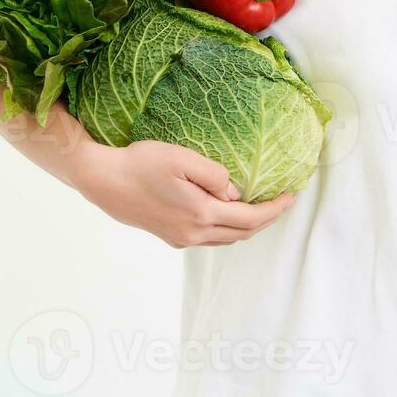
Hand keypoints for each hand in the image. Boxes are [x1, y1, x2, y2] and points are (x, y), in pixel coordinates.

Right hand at [75, 139, 296, 247]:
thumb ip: (214, 174)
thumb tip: (235, 191)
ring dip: (247, 226)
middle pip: (242, 232)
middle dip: (267, 219)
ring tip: (262, 208)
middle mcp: (194, 233)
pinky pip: (209, 238)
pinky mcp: (170, 236)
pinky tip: (228, 213)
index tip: (292, 196)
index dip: (275, 209)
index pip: (251, 218)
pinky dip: (227, 229)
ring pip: (226, 239)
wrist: (104, 181)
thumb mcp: (182, 158)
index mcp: (202, 214)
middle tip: (283, 202)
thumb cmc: (141, 163)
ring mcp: (181, 238)